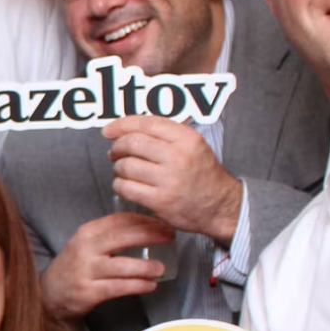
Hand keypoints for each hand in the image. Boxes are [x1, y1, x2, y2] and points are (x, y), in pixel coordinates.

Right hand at [40, 212, 172, 319]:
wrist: (50, 293)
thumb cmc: (75, 266)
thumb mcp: (87, 243)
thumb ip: (110, 234)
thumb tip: (148, 227)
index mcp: (88, 232)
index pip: (120, 220)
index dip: (145, 220)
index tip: (163, 222)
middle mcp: (86, 248)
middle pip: (123, 237)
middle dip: (150, 235)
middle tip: (170, 237)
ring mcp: (87, 270)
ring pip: (123, 266)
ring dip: (146, 266)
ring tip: (161, 268)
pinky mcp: (89, 291)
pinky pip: (119, 287)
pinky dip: (138, 286)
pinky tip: (150, 285)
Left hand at [104, 115, 243, 243]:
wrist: (220, 206)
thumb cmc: (203, 175)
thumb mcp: (194, 146)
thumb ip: (166, 135)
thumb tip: (128, 129)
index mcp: (187, 139)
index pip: (147, 124)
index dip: (122, 125)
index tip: (109, 130)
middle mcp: (178, 157)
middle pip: (132, 143)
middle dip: (117, 147)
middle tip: (115, 152)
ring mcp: (169, 180)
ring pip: (126, 166)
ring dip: (118, 168)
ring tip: (123, 170)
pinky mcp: (160, 200)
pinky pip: (126, 187)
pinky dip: (119, 185)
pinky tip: (124, 184)